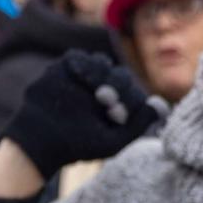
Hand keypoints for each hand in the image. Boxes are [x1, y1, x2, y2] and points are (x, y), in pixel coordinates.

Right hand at [2, 50, 167, 177]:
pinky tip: (81, 78)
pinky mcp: (63, 70)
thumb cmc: (78, 145)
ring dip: (102, 75)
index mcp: (116, 105)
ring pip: (102, 63)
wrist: (41, 142)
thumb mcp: (114, 141)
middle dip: (118, 88)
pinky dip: (83, 64)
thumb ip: (140, 124)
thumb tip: (161, 103)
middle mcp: (101, 89)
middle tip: (105, 102)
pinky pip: (78, 57)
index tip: (118, 116)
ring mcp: (82, 78)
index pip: (132, 91)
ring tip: (97, 92)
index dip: (130, 100)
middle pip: (120, 75)